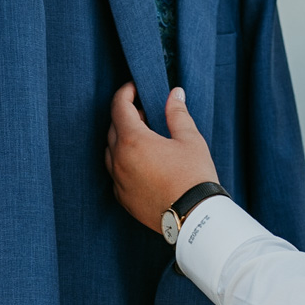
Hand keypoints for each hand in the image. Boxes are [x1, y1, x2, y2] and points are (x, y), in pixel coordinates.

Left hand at [105, 84, 218, 232]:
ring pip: (110, 151)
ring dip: (122, 138)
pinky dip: (123, 161)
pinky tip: (141, 162)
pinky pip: (115, 172)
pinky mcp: (122, 198)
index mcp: (133, 140)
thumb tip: (174, 94)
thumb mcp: (190, 139)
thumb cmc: (193, 177)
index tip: (135, 87)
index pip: (119, 106)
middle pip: (113, 127)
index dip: (126, 92)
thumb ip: (177, 113)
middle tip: (146, 111)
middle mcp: (119, 160)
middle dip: (126, 114)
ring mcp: (118, 181)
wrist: (194, 218)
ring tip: (144, 137)